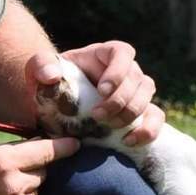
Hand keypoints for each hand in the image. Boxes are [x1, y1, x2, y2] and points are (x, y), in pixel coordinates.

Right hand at [0, 138, 80, 194]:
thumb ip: (1, 149)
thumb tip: (27, 145)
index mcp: (3, 163)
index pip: (44, 151)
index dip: (63, 146)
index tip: (75, 144)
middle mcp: (15, 185)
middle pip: (41, 174)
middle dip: (29, 173)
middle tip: (6, 179)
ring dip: (23, 194)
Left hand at [28, 41, 165, 146]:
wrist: (58, 105)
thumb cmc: (52, 82)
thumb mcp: (39, 70)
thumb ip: (41, 65)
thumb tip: (52, 75)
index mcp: (106, 54)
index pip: (122, 53)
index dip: (117, 71)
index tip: (101, 90)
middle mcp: (127, 70)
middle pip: (137, 79)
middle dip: (119, 100)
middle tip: (97, 115)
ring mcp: (136, 92)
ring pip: (147, 99)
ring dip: (131, 115)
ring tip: (108, 127)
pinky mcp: (140, 113)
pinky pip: (156, 119)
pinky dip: (148, 130)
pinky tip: (129, 141)